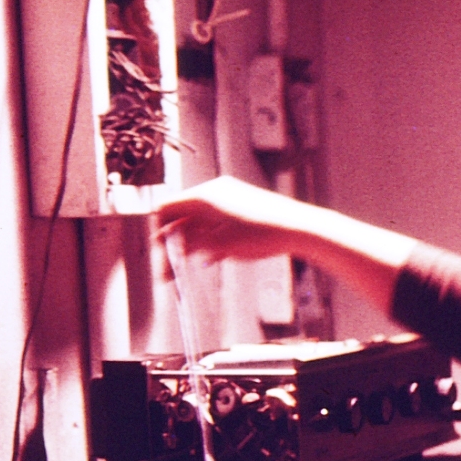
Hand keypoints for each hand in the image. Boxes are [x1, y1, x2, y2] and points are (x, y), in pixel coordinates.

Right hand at [154, 175, 312, 270]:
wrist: (300, 228)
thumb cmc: (260, 235)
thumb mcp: (218, 244)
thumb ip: (191, 241)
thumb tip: (172, 240)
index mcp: (203, 196)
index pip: (167, 209)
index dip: (160, 232)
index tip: (162, 255)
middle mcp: (214, 191)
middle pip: (183, 215)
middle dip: (177, 241)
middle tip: (172, 269)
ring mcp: (230, 197)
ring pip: (201, 220)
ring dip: (195, 241)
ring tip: (197, 262)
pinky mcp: (245, 206)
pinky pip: (218, 222)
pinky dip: (212, 238)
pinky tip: (215, 258)